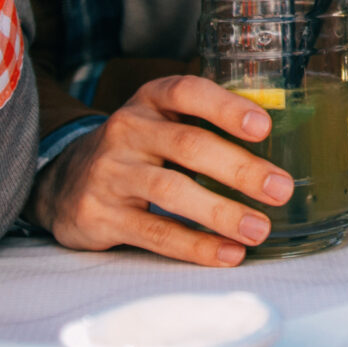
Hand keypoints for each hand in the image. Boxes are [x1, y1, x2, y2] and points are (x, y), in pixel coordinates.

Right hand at [32, 76, 292, 265]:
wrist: (62, 183)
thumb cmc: (137, 149)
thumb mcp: (161, 122)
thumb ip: (207, 125)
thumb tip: (285, 142)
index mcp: (150, 101)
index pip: (187, 92)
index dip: (226, 107)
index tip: (264, 126)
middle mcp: (127, 130)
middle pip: (188, 146)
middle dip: (239, 168)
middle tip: (280, 189)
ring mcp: (111, 173)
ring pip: (171, 192)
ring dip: (221, 212)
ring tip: (260, 229)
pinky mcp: (100, 216)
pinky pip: (153, 232)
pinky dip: (194, 245)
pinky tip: (227, 254)